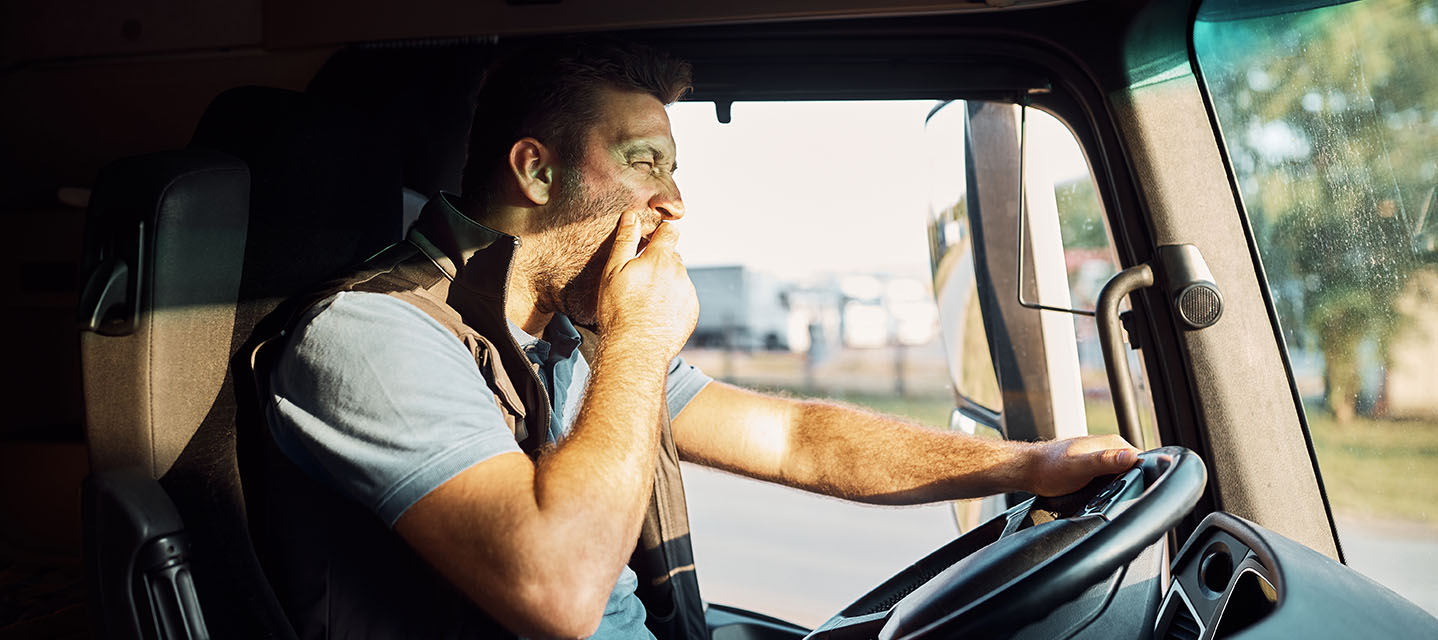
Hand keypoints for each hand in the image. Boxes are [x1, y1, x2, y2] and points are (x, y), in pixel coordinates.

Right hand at [596, 212, 698, 358]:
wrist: (636, 349)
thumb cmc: (619, 310)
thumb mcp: (614, 271)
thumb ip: (625, 241)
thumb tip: (632, 216)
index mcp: (660, 258)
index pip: (670, 231)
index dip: (661, 233)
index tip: (652, 241)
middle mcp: (679, 272)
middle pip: (673, 257)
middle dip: (660, 262)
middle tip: (641, 279)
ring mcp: (688, 293)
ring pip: (678, 279)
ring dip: (667, 283)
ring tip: (646, 301)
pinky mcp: (692, 311)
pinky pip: (683, 299)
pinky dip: (673, 302)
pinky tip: (656, 314)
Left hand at [1022, 434, 1140, 496]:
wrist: (1029, 470)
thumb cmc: (1049, 467)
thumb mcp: (1079, 466)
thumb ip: (1105, 461)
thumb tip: (1131, 456)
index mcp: (1112, 444)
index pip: (1143, 459)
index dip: (1146, 476)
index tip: (1141, 490)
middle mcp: (1109, 449)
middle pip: (1135, 469)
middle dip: (1134, 484)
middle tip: (1123, 499)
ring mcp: (1102, 458)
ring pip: (1123, 476)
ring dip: (1122, 489)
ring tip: (1111, 499)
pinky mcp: (1095, 468)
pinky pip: (1111, 480)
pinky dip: (1111, 490)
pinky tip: (1103, 498)